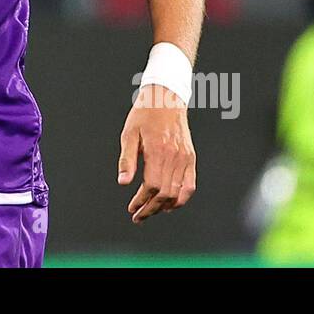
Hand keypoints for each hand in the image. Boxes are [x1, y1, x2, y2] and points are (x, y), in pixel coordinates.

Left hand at [117, 85, 196, 222]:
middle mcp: (174, 156)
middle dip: (150, 209)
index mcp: (157, 150)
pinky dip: (181, 198)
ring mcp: (185, 158)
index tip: (131, 207)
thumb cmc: (144, 115)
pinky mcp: (191, 157)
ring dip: (164, 207)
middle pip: (165, 193)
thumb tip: (123, 182)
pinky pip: (190, 185)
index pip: (151, 186)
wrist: (165, 98)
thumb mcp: (129, 134)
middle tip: (138, 216)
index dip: (141, 201)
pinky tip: (170, 205)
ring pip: (178, 193)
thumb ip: (126, 159)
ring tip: (151, 212)